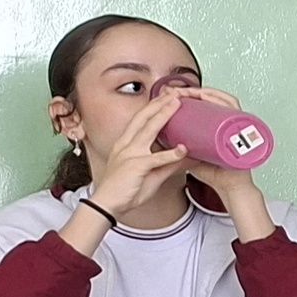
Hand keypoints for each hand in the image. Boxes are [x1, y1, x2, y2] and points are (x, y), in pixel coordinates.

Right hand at [78, 87, 200, 224]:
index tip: (167, 97)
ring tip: (177, 105)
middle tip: (175, 92)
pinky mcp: (135, 167)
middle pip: (144, 118)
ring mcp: (130, 154)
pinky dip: (170, 154)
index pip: (141, 120)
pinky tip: (183, 149)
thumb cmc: (127, 189)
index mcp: (127, 144)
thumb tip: (188, 156)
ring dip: (164, 116)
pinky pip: (155, 158)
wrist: (108, 204)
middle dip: (159, 103)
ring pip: (148, 130)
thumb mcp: (152, 173)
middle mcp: (127, 145)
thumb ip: (169, 163)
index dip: (154, 107)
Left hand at [167, 84, 268, 218]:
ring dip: (207, 92)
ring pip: (226, 100)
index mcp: (221, 128)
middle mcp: (232, 123)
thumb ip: (178, 147)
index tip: (171, 93)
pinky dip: (223, 100)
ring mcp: (240, 125)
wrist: (230, 188)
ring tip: (189, 91)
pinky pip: (236, 109)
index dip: (189, 96)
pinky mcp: (245, 130)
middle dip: (195, 91)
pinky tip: (208, 96)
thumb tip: (159, 138)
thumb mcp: (193, 155)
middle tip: (177, 90)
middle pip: (217, 99)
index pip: (208, 105)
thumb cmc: (216, 173)